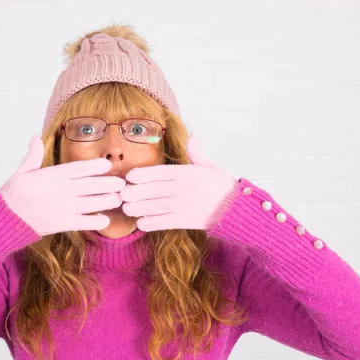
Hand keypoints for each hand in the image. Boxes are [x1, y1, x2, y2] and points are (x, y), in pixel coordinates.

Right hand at [0, 135, 124, 236]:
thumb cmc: (14, 195)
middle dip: (110, 184)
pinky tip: (105, 219)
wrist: (6, 219)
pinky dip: (98, 221)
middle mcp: (62, 190)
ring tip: (117, 199)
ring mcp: (65, 208)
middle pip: (93, 185)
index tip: (108, 165)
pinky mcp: (64, 224)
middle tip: (121, 184)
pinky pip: (87, 222)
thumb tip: (35, 137)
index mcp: (54, 175)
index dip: (97, 166)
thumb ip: (33, 155)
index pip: (81, 167)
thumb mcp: (23, 171)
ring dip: (108, 201)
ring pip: (94, 203)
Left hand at [120, 133, 236, 231]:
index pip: (160, 171)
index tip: (129, 177)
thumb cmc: (221, 187)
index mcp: (187, 172)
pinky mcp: (187, 221)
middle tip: (121, 194)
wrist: (237, 209)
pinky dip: (151, 223)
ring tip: (127, 209)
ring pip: (155, 206)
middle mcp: (184, 187)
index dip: (142, 174)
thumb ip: (196, 153)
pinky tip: (141, 223)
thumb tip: (192, 136)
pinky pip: (164, 222)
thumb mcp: (209, 166)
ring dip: (138, 208)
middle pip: (153, 189)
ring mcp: (184, 205)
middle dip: (134, 192)